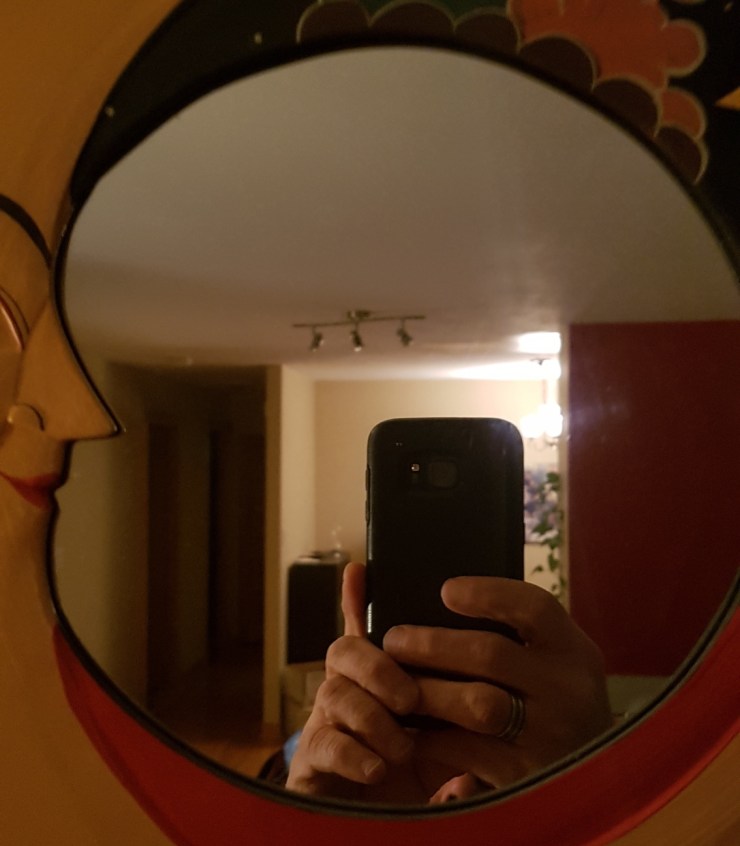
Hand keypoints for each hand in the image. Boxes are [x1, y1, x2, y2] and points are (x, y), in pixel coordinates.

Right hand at [286, 563, 440, 800]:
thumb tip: (495, 678)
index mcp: (375, 675)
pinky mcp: (312, 762)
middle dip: (377, 667)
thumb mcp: (446, 732)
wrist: (378, 822)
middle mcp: (345, 689)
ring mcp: (324, 723)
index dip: (357, 598)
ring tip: (402, 745)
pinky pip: (323, 745)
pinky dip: (352, 754)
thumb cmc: (417, 769)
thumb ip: (461, 702)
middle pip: (344, 651)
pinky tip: (378, 768)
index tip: (360, 570)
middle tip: (410, 696)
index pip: (363, 627)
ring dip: (371, 716)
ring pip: (334, 694)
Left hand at [383, 576, 612, 788]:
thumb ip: (518, 637)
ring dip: (426, 690)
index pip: (535, 608)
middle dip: (433, 644)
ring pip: (475, 704)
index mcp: (574, 653)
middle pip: (490, 653)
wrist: (589, 791)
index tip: (446, 590)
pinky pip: (463, 750)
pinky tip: (407, 728)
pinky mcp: (522, 777)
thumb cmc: (554, 710)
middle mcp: (567, 691)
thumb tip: (444, 599)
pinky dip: (428, 737)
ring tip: (394, 684)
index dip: (487, 594)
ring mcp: (548, 737)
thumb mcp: (556, 667)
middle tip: (394, 640)